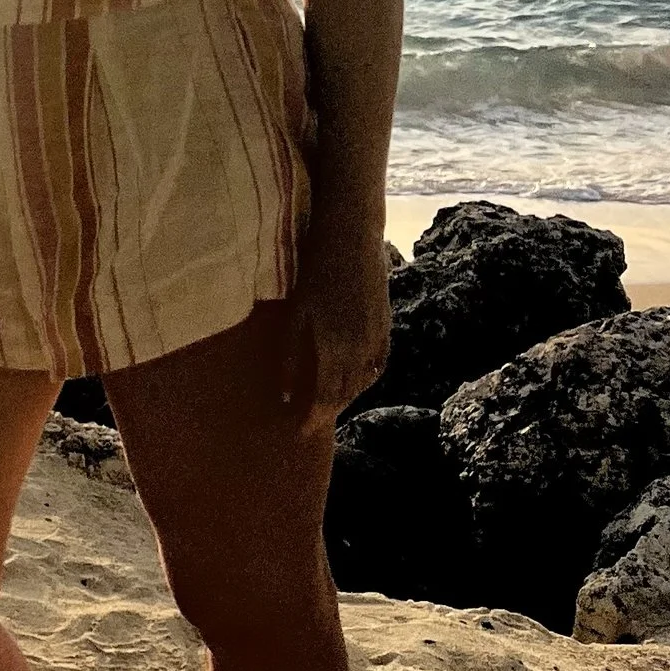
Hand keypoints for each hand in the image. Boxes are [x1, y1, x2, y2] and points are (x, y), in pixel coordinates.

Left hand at [276, 235, 390, 424]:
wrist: (352, 236)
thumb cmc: (314, 270)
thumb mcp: (295, 314)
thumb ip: (289, 357)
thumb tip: (283, 395)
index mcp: (336, 349)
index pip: (326, 399)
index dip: (313, 419)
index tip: (299, 434)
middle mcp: (361, 351)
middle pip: (346, 394)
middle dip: (328, 411)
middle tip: (310, 422)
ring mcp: (378, 338)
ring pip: (364, 382)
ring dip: (346, 396)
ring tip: (328, 403)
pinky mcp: (386, 325)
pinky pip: (379, 365)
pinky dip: (365, 378)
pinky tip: (354, 378)